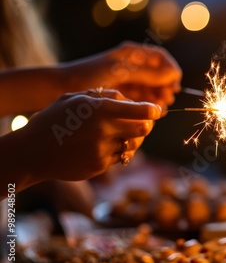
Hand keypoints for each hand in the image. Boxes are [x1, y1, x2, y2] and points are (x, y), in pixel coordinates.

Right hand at [16, 89, 161, 182]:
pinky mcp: (100, 166)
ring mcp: (103, 151)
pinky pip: (119, 157)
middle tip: (144, 123)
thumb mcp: (76, 98)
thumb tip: (130, 101)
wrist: (32, 151)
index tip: (156, 111)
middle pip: (144, 130)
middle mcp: (104, 131)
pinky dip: (117, 151)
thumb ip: (105, 96)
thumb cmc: (55, 119)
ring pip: (133, 145)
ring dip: (131, 140)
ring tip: (120, 134)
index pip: (141, 111)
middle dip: (146, 126)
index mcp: (100, 110)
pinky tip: (103, 146)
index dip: (153, 111)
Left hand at [63, 42, 181, 111]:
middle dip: (166, 86)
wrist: (60, 88)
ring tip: (160, 108)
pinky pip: (142, 98)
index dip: (170, 69)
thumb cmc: (89, 75)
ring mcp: (128, 80)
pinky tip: (151, 112)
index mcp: (132, 53)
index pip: (160, 58)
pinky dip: (149, 104)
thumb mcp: (121, 72)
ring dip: (159, 97)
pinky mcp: (123, 94)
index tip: (174, 83)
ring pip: (152, 88)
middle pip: (159, 74)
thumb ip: (148, 74)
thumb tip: (173, 75)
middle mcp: (132, 65)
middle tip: (167, 98)